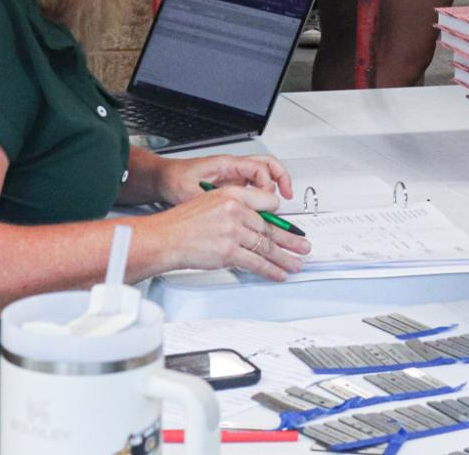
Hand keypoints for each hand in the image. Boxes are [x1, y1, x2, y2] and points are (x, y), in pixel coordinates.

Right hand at [145, 187, 308, 280]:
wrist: (166, 238)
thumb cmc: (184, 222)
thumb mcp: (212, 201)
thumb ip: (235, 207)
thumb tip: (256, 221)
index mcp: (233, 194)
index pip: (267, 203)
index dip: (278, 217)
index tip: (287, 226)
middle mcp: (235, 210)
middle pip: (270, 228)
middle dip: (289, 240)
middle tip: (302, 246)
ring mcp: (233, 232)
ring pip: (266, 246)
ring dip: (284, 258)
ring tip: (296, 263)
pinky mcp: (229, 252)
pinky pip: (256, 262)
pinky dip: (270, 270)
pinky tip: (278, 273)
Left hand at [160, 152, 293, 206]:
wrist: (164, 178)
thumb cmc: (175, 180)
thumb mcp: (192, 193)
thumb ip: (212, 203)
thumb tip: (229, 214)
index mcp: (227, 164)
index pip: (259, 168)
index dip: (268, 184)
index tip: (270, 200)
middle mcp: (233, 167)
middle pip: (268, 165)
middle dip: (282, 178)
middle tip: (288, 194)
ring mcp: (233, 175)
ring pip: (263, 174)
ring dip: (275, 185)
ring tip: (282, 201)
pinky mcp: (231, 185)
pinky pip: (254, 185)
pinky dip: (263, 194)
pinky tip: (263, 209)